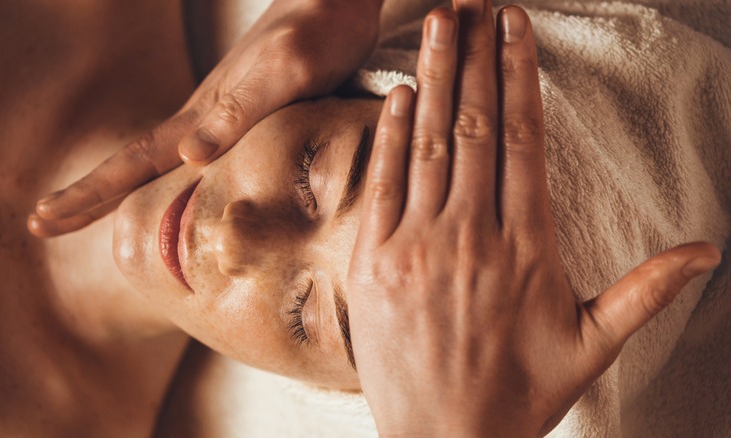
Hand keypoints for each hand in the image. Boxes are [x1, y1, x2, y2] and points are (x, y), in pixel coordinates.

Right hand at [29, 0, 380, 236]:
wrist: (336, 4)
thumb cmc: (314, 36)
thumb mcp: (280, 76)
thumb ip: (236, 114)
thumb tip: (186, 156)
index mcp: (201, 116)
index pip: (132, 162)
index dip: (89, 194)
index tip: (41, 219)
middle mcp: (203, 120)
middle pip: (134, 164)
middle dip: (88, 197)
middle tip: (40, 223)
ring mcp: (222, 118)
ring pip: (161, 163)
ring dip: (125, 189)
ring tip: (92, 211)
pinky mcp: (249, 117)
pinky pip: (201, 159)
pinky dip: (176, 181)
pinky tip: (179, 185)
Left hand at [347, 3, 720, 435]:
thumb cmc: (520, 394)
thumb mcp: (592, 345)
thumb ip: (646, 292)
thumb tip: (707, 250)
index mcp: (526, 246)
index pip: (522, 140)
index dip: (518, 77)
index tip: (515, 29)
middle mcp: (470, 236)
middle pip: (473, 127)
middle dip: (473, 58)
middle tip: (473, 6)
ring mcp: (416, 247)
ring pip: (427, 145)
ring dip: (431, 78)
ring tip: (437, 25)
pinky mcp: (374, 264)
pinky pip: (383, 187)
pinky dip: (390, 136)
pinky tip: (397, 94)